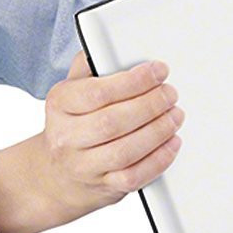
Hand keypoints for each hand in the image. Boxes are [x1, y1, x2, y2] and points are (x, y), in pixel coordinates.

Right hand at [0, 53, 183, 232]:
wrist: (56, 176)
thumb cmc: (71, 128)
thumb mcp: (70, 94)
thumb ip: (88, 70)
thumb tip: (106, 46)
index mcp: (60, 105)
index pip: (98, 92)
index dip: (133, 81)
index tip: (158, 71)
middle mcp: (68, 137)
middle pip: (114, 121)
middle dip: (150, 105)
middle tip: (171, 94)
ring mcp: (85, 166)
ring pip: (126, 150)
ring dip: (158, 131)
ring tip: (175, 115)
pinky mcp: (105, 187)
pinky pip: (136, 176)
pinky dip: (159, 160)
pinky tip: (172, 143)